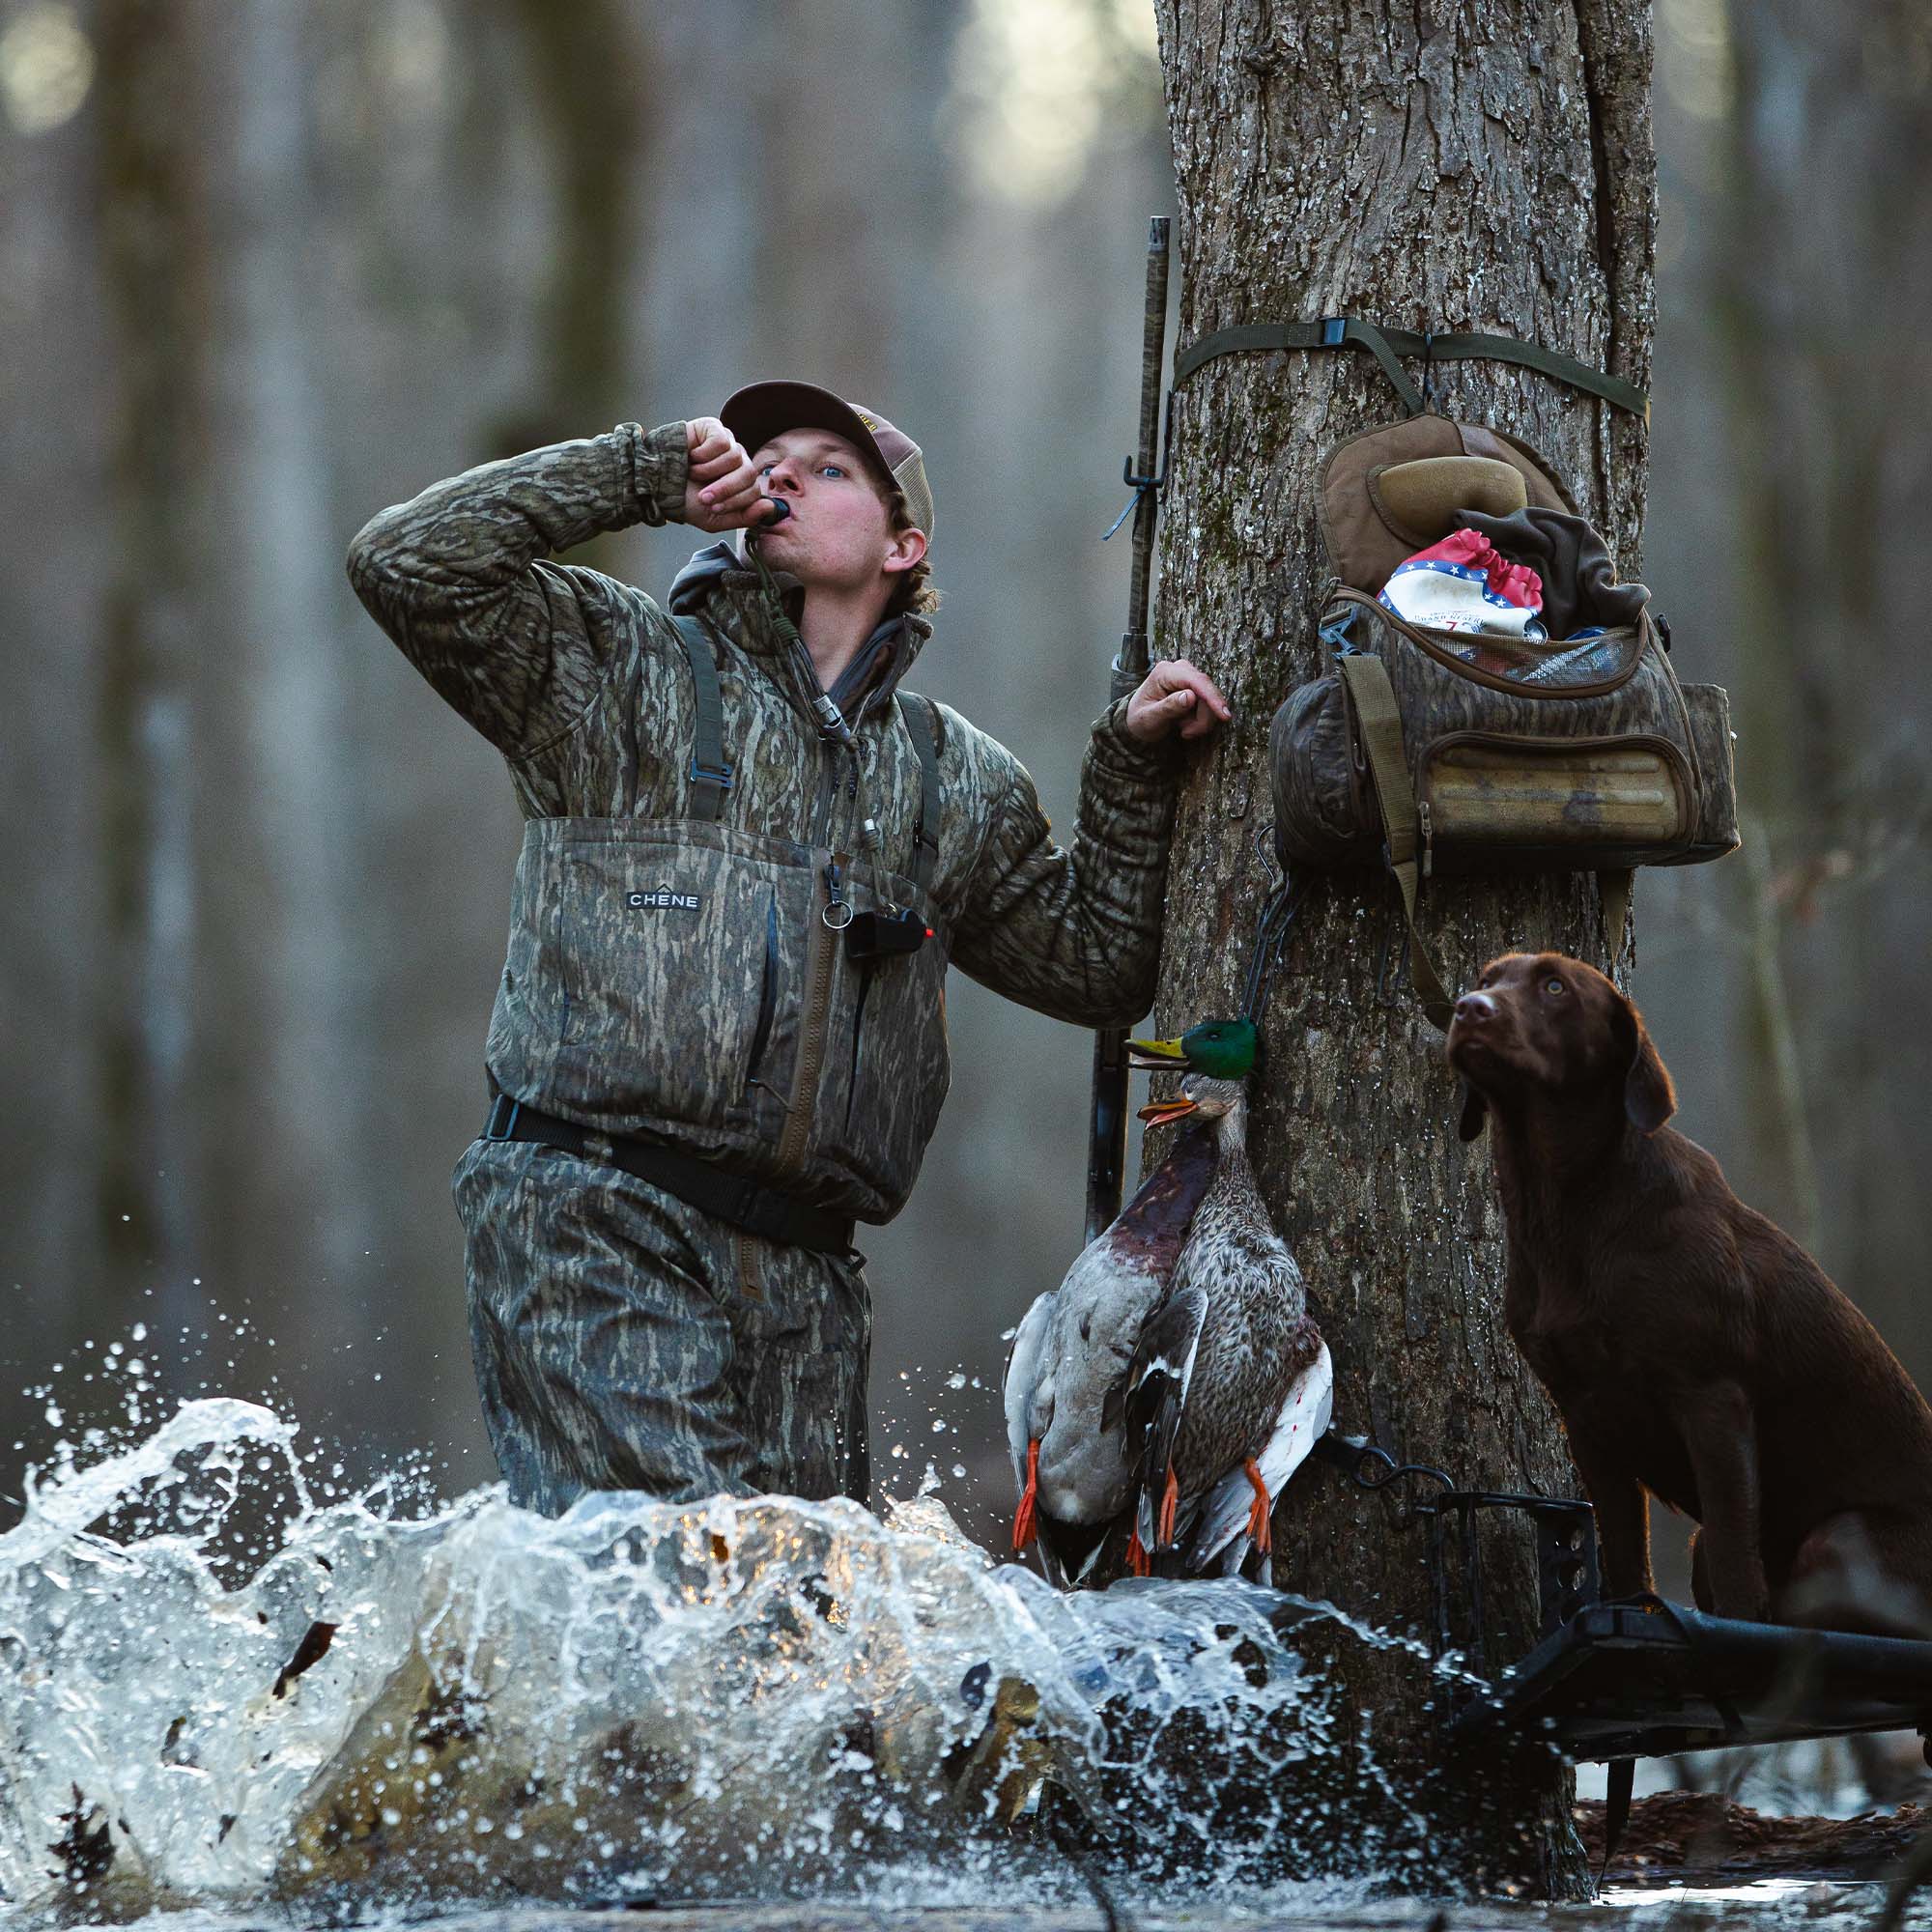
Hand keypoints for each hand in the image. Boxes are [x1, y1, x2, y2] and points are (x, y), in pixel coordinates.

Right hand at [682, 417, 782, 533]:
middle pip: (749, 474)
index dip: (736, 502)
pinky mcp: (714, 428)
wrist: (656, 482)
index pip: (755, 491)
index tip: (713, 508)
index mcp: (741, 483)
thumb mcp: (714, 518)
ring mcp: (728, 443)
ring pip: (735, 457)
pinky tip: (692, 457)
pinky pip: (721, 441)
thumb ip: (743, 517)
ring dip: (710, 471)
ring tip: (693, 474)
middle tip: (703, 497)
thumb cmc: (684, 499)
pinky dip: (704, 454)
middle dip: (726, 489)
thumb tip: (769, 508)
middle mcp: (738, 461)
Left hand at [1123, 658, 1232, 743]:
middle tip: (1186, 733)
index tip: (1224, 715)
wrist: (1137, 722)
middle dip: (1202, 717)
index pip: (1195, 681)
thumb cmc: (1139, 720)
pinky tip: (1186, 724)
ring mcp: (1189, 677)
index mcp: (1164, 672)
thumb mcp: (1149, 718)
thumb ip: (1168, 707)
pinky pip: (1209, 704)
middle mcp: (1179, 669)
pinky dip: (1200, 719)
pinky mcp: (1196, 687)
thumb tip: (1191, 696)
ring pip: (1210, 700)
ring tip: (1182, 729)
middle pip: (1206, 692)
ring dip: (1201, 721)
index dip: (1212, 697)